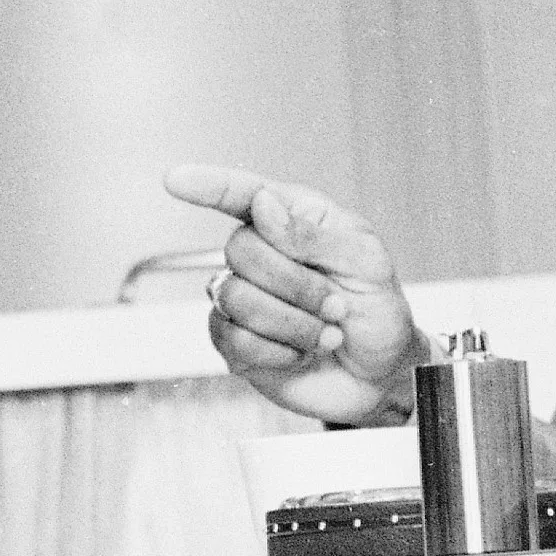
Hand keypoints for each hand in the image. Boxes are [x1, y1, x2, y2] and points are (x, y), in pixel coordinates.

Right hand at [166, 163, 426, 425]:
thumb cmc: (378, 313)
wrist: (380, 376)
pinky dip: (278, 351)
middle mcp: (263, 254)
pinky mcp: (235, 340)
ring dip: (293, 323)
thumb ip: (313, 233)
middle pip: (240, 251)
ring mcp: (244, 297)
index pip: (242, 194)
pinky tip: (300, 352)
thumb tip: (263, 206)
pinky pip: (234, 338)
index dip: (207, 185)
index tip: (175, 179)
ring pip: (235, 297)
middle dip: (296, 286)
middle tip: (335, 305)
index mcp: (294, 220)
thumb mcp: (366, 264)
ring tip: (324, 333)